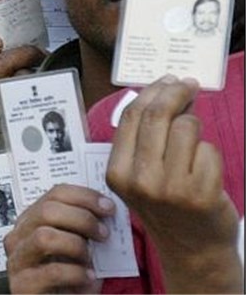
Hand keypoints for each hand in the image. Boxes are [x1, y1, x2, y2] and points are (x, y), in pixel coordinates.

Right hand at [4, 184, 113, 293]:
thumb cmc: (71, 279)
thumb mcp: (78, 248)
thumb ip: (83, 228)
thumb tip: (105, 209)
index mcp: (31, 221)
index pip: (54, 193)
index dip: (84, 196)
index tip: (108, 207)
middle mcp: (18, 237)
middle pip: (47, 211)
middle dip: (82, 219)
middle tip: (104, 234)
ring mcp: (17, 261)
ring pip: (44, 237)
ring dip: (76, 245)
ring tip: (90, 259)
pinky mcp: (22, 286)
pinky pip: (51, 271)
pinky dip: (76, 273)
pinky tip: (88, 278)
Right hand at [106, 75, 241, 292]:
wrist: (191, 248)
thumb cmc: (166, 204)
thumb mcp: (138, 174)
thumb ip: (143, 137)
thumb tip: (165, 90)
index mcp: (117, 172)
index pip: (132, 117)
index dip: (152, 91)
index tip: (168, 80)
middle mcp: (140, 180)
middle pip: (158, 115)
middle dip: (176, 93)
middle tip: (188, 85)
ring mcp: (170, 188)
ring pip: (187, 128)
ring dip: (194, 128)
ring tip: (193, 146)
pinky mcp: (201, 194)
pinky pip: (209, 150)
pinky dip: (210, 154)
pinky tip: (204, 170)